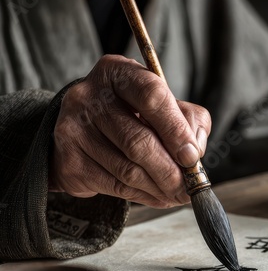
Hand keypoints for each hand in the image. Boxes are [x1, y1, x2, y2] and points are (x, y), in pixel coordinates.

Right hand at [50, 55, 210, 207]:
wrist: (84, 133)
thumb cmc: (133, 116)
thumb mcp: (164, 105)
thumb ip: (188, 119)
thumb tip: (194, 151)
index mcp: (117, 72)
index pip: (152, 96)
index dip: (176, 130)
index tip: (192, 157)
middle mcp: (89, 96)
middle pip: (138, 141)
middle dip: (170, 171)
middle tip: (190, 188)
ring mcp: (74, 128)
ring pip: (128, 169)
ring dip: (160, 188)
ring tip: (178, 195)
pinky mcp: (70, 161)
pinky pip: (115, 186)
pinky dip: (144, 196)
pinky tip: (158, 197)